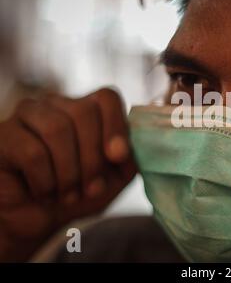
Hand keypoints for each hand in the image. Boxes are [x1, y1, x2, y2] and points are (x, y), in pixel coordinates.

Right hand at [0, 88, 136, 261]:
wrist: (34, 219)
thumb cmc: (76, 194)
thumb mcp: (112, 180)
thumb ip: (129, 160)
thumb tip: (132, 145)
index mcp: (86, 110)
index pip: (106, 96)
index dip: (116, 126)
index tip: (117, 158)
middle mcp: (56, 105)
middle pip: (83, 111)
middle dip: (93, 158)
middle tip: (91, 189)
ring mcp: (27, 116)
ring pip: (57, 129)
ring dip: (69, 172)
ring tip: (69, 194)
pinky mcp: (4, 135)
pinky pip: (32, 152)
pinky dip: (45, 181)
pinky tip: (43, 193)